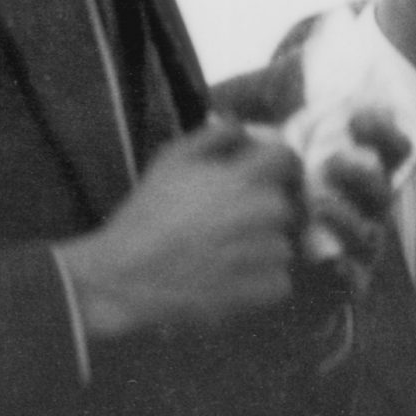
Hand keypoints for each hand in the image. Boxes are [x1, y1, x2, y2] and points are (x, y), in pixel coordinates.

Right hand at [54, 120, 303, 339]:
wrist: (127, 277)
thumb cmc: (147, 216)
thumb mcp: (171, 161)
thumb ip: (214, 136)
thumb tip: (243, 127)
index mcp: (245, 177)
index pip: (287, 157)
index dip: (279, 164)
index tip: (267, 176)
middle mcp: (265, 211)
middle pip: (283, 205)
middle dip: (261, 212)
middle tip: (227, 224)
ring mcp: (270, 252)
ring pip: (281, 244)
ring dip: (260, 249)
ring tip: (220, 256)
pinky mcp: (268, 288)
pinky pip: (278, 280)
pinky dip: (259, 283)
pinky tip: (227, 282)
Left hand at [303, 109, 408, 298]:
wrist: (275, 259)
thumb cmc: (290, 196)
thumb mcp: (296, 153)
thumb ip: (309, 124)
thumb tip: (322, 95)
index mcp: (365, 173)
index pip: (394, 148)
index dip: (384, 132)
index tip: (357, 118)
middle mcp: (369, 209)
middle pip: (383, 190)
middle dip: (362, 175)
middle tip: (331, 163)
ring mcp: (360, 246)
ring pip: (368, 234)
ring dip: (348, 218)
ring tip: (320, 205)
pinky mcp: (345, 282)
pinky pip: (354, 280)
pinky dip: (346, 272)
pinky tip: (330, 262)